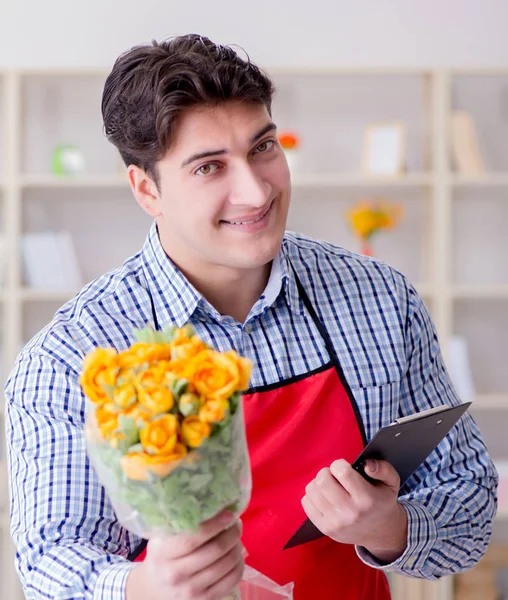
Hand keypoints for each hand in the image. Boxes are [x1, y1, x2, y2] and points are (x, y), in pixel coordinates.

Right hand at [126, 511, 243, 599]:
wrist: (154, 589)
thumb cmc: (162, 555)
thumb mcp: (162, 537)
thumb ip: (180, 521)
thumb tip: (213, 501)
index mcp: (162, 553)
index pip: (192, 539)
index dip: (215, 525)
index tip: (228, 513)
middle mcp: (174, 574)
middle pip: (214, 551)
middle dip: (232, 534)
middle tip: (236, 524)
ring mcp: (190, 590)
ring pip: (226, 565)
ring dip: (237, 547)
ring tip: (236, 537)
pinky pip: (232, 580)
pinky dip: (239, 564)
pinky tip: (236, 555)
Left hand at [302, 459, 407, 562]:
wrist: (381, 533)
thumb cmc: (382, 501)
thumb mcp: (392, 483)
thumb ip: (384, 468)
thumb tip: (366, 465)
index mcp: (367, 499)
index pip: (342, 472)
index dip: (339, 464)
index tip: (343, 467)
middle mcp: (350, 513)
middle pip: (323, 480)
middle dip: (327, 472)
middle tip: (335, 476)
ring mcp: (336, 523)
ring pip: (312, 490)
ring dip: (318, 482)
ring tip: (330, 485)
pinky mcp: (325, 529)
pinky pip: (306, 502)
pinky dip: (312, 495)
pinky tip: (324, 496)